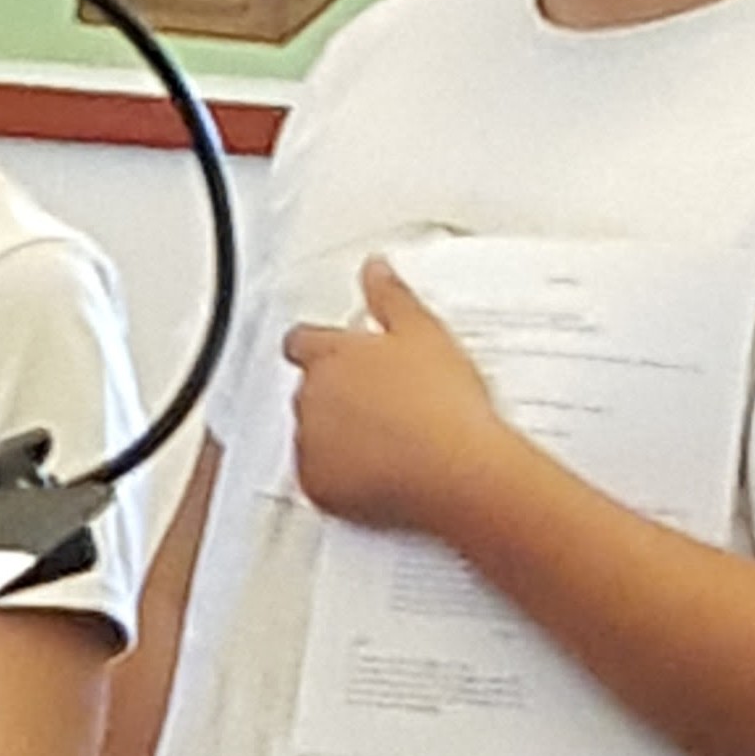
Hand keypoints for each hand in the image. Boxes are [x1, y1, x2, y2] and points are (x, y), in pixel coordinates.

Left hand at [283, 254, 508, 541]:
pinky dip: (338, 475)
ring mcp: (311, 443)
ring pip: (312, 433)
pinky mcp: (318, 486)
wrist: (454, 468)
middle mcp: (311, 398)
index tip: (332, 351)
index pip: (300, 340)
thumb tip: (375, 269)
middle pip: (309, 389)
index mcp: (331, 355)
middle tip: (380, 401)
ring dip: (335, 433)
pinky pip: (318, 478)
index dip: (316, 345)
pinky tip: (376, 469)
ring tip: (385, 437)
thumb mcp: (423, 331)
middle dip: (335, 393)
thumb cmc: (442, 403)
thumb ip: (389, 295)